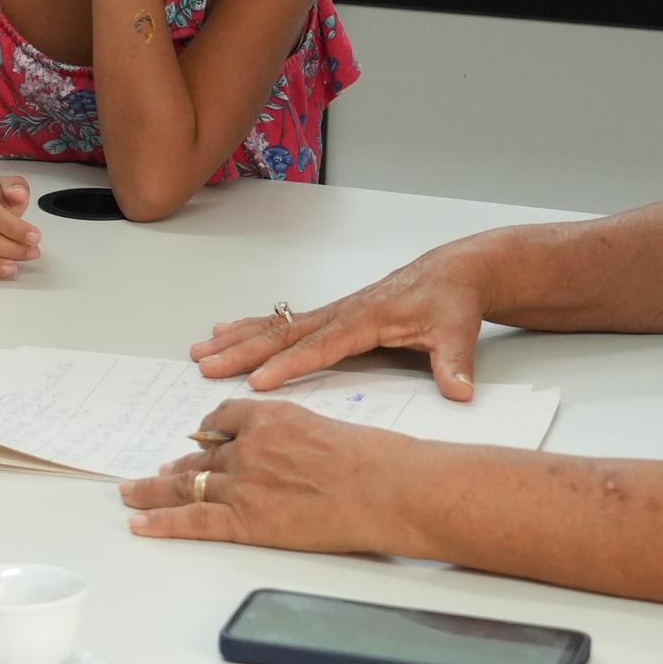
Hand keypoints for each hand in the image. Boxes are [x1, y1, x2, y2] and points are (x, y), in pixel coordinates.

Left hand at [120, 400, 427, 554]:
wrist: (387, 488)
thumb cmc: (373, 460)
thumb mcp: (325, 428)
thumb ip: (292, 438)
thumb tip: (287, 457)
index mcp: (269, 416)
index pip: (223, 421)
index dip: (207, 434)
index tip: (198, 441)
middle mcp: (248, 446)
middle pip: (201, 457)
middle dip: (176, 466)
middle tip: (157, 472)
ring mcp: (244, 483)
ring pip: (187, 485)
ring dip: (155, 490)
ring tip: (133, 492)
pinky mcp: (247, 520)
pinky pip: (193, 520)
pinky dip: (161, 522)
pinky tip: (140, 523)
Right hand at [189, 235, 501, 398]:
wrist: (454, 273)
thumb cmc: (451, 301)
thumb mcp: (458, 331)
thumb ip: (455, 362)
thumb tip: (460, 390)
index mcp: (367, 318)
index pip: (322, 345)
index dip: (290, 365)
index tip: (259, 382)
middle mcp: (342, 312)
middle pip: (284, 334)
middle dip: (243, 351)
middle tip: (206, 365)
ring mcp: (333, 312)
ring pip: (276, 326)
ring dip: (237, 338)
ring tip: (201, 350)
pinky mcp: (332, 315)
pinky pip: (284, 323)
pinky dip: (251, 327)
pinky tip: (227, 330)